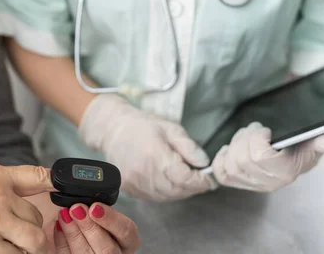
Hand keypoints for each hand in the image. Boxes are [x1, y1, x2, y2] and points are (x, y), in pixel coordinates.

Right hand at [0, 164, 54, 253]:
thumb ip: (6, 184)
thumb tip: (42, 184)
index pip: (38, 178)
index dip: (57, 185)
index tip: (67, 191)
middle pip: (37, 219)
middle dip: (31, 229)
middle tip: (17, 233)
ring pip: (32, 242)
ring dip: (25, 248)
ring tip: (9, 244)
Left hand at [49, 203, 139, 252]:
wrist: (86, 239)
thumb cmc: (98, 223)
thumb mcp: (104, 215)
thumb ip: (98, 209)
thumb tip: (84, 199)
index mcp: (127, 241)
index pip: (127, 231)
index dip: (111, 219)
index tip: (95, 207)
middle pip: (107, 248)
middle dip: (89, 227)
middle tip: (76, 209)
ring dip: (73, 233)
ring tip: (64, 215)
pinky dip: (61, 241)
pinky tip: (58, 226)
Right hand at [79, 94, 214, 200]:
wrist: (113, 130)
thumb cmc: (144, 126)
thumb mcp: (171, 128)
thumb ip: (189, 146)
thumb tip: (204, 163)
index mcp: (156, 155)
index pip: (184, 178)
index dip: (200, 181)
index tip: (210, 180)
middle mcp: (144, 173)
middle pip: (177, 190)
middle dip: (193, 187)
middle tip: (201, 180)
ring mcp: (135, 183)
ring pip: (167, 197)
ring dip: (181, 191)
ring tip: (185, 179)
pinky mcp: (129, 189)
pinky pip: (154, 197)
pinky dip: (167, 193)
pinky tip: (169, 181)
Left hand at [212, 122, 323, 191]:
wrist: (296, 160)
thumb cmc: (303, 147)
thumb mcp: (315, 141)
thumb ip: (321, 140)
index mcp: (285, 171)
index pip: (259, 156)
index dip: (256, 138)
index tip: (266, 130)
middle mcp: (268, 182)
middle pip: (241, 159)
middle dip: (244, 138)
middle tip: (254, 130)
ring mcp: (252, 185)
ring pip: (230, 164)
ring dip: (234, 145)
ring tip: (245, 137)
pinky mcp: (239, 183)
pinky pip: (222, 174)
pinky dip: (220, 160)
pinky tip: (229, 150)